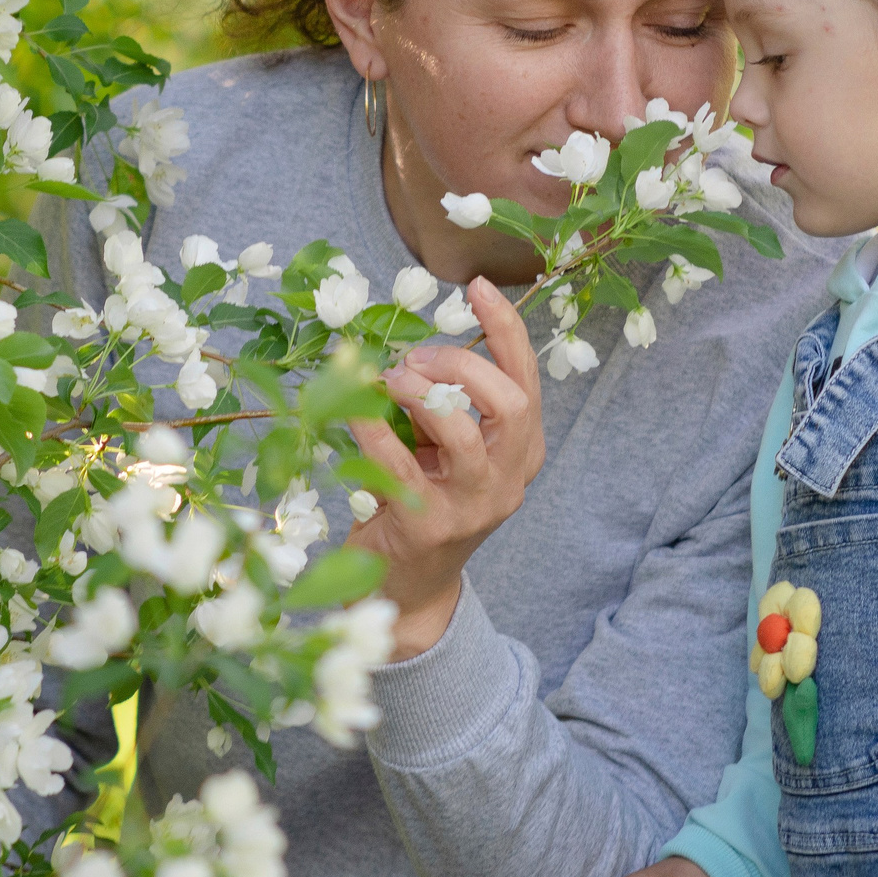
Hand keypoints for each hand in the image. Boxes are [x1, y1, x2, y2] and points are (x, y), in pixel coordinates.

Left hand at [346, 278, 544, 660]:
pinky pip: (399, 464)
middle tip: (415, 359)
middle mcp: (508, 480)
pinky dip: (371, 424)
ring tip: (388, 381)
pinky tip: (350, 405)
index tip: (475, 287)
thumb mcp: (447, 450)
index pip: (527, 379)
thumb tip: (411, 352)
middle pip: (510, 404)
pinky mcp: (429, 527)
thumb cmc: (423, 503)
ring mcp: (473, 507)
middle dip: (461, 365)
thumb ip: (446, 406)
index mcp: (522, 453)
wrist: (406, 589)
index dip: (505, 329)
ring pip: (464, 435)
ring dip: (421, 394)